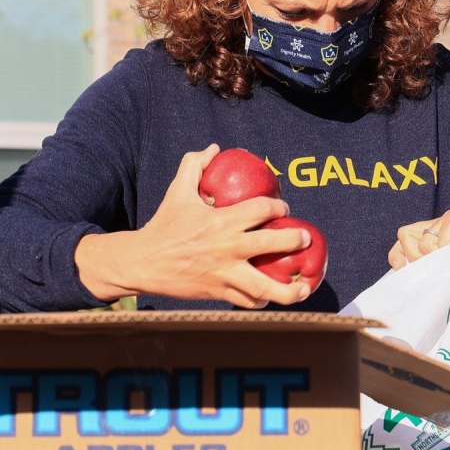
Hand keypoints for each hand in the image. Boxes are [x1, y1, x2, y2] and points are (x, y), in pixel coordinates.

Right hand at [75, 145, 313, 307]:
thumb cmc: (164, 225)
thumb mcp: (177, 191)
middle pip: (272, 244)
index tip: (284, 208)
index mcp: (221, 221)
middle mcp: (227, 248)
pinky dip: (262, 301)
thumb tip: (214, 149)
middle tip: (306, 238)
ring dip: (289, 290)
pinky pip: (246, 301)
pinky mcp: (218, 293)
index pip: (261, 208)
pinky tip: (271, 297)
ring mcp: (224, 274)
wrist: (143, 263)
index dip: (278, 205)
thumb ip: (194, 165)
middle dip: (295, 240)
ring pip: (264, 286)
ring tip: (305, 287)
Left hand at [388, 209, 449, 278]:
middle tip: (438, 267)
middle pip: (404, 237)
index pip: (400, 244)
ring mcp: (445, 220)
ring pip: (422, 240)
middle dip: (417, 259)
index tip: (408, 271)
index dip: (399, 258)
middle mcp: (435, 226)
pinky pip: (442, 235)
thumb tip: (408, 276)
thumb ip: (432, 269)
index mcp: (431, 239)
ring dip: (437, 256)